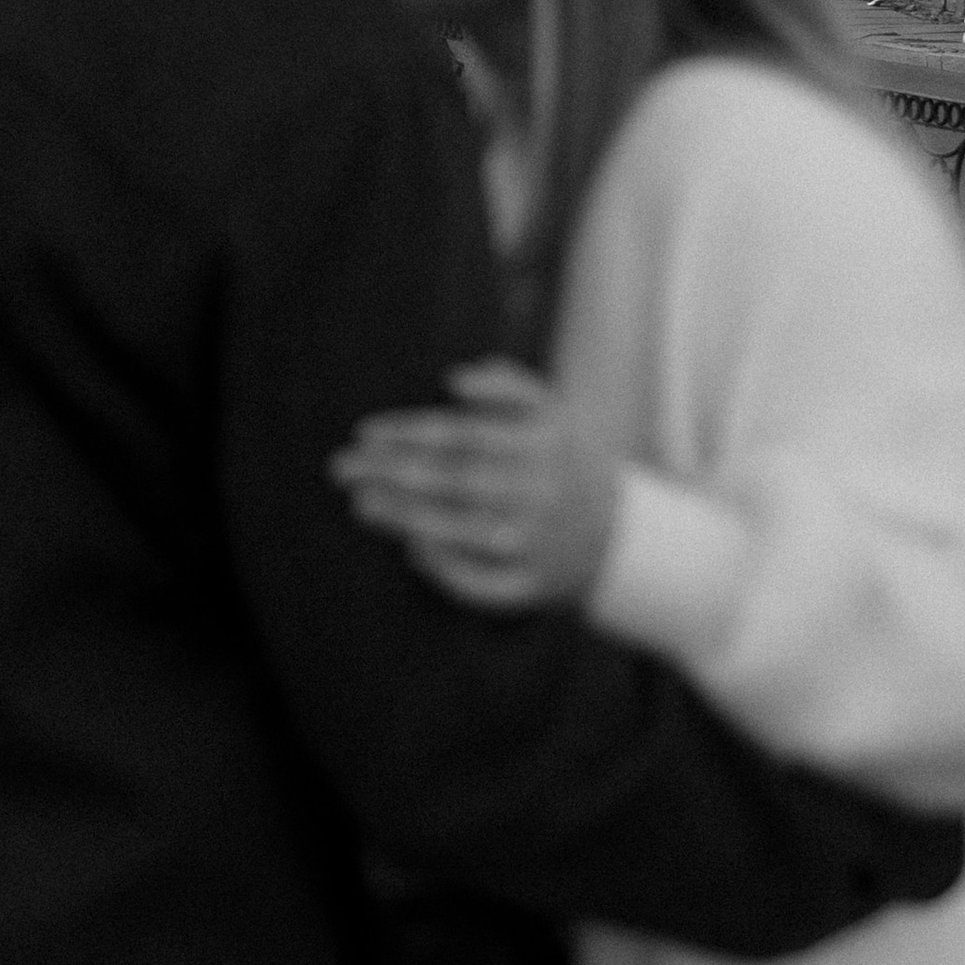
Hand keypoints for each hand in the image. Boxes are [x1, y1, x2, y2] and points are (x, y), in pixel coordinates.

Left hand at [328, 357, 618, 610]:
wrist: (623, 535)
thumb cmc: (566, 460)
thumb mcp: (554, 411)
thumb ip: (507, 385)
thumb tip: (454, 378)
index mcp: (542, 443)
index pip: (462, 435)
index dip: (409, 433)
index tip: (363, 432)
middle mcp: (540, 492)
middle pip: (454, 481)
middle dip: (392, 474)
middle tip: (342, 469)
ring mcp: (539, 543)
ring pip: (463, 530)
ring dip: (406, 518)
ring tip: (360, 505)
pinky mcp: (537, 586)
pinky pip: (486, 585)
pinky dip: (448, 570)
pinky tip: (411, 551)